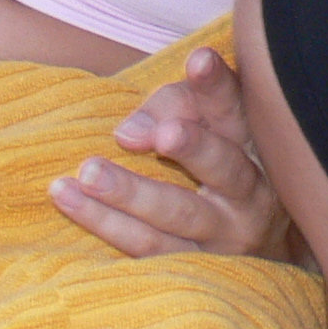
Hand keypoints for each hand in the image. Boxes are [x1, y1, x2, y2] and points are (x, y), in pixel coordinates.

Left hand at [53, 46, 294, 259]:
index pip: (236, 109)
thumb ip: (172, 107)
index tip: (199, 59)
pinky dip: (107, 225)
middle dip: (191, 147)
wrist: (256, 245)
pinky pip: (147, 249)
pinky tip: (71, 202)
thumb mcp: (208, 125)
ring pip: (175, 214)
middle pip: (223, 166)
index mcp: (255, 146)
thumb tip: (127, 134)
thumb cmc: (221, 164)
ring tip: (87, 172)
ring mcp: (223, 237)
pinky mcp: (194, 269)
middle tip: (158, 134)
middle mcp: (250, 193)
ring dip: (128, 193)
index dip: (217, 85)